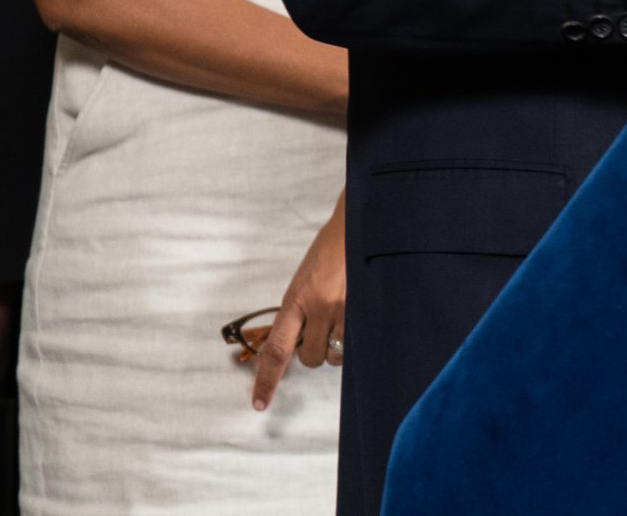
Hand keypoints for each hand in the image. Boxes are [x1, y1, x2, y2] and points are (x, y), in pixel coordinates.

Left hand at [251, 194, 346, 410]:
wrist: (360, 223)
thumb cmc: (330, 249)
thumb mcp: (304, 279)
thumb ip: (298, 311)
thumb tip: (296, 343)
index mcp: (297, 297)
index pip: (277, 349)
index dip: (266, 380)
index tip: (258, 404)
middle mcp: (320, 306)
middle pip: (310, 358)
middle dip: (313, 349)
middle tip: (320, 324)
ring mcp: (347, 309)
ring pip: (335, 354)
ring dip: (335, 344)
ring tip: (340, 315)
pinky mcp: (368, 309)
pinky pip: (356, 344)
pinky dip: (354, 337)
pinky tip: (356, 316)